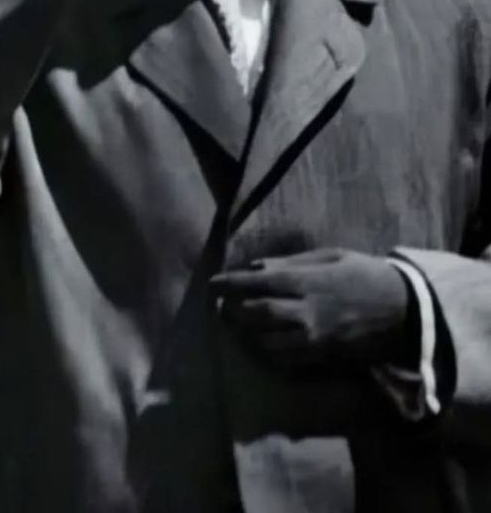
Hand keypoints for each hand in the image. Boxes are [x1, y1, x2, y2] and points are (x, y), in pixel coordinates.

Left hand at [211, 248, 410, 369]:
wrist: (402, 310)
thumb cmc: (365, 274)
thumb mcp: (331, 256)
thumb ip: (292, 263)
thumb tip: (257, 267)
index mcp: (307, 282)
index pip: (258, 283)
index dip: (231, 284)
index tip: (212, 284)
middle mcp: (305, 313)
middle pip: (256, 315)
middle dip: (233, 311)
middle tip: (221, 305)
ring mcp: (313, 339)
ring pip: (266, 342)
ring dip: (246, 334)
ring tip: (237, 324)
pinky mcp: (321, 357)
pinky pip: (285, 360)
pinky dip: (267, 352)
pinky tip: (261, 342)